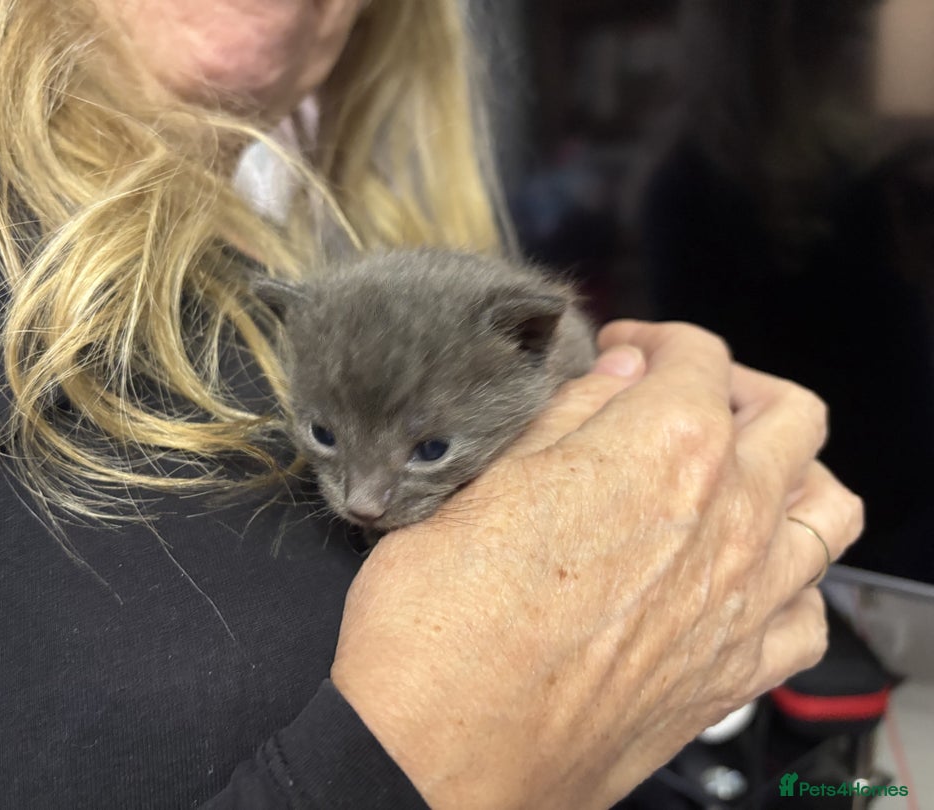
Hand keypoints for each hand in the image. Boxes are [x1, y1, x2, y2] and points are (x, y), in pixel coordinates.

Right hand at [330, 320, 862, 808]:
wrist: (443, 754)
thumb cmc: (440, 623)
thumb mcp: (482, 484)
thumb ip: (566, 419)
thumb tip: (612, 380)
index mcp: (661, 449)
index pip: (696, 357)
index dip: (656, 342)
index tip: (626, 355)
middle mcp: (726, 518)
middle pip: (790, 415)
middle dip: (739, 387)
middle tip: (685, 400)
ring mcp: (744, 602)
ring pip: (828, 507)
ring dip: (790, 473)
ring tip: (736, 476)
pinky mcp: (735, 675)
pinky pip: (808, 612)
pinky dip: (790, 579)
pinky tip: (740, 578)